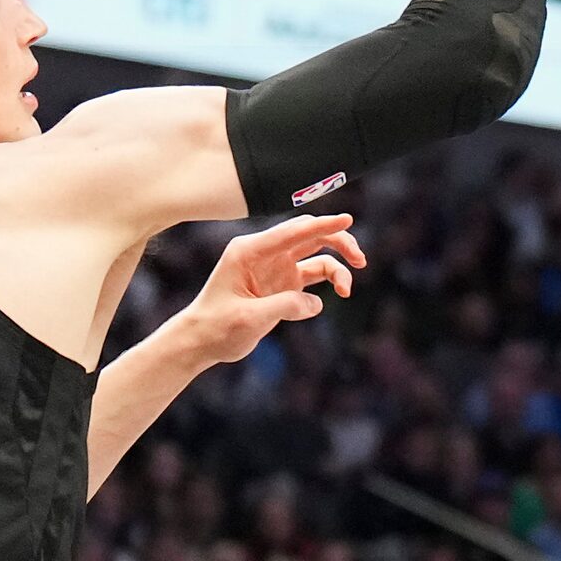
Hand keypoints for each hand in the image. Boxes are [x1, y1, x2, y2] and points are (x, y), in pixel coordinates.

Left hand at [170, 213, 363, 366]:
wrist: (201, 341)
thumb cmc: (216, 326)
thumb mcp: (249, 318)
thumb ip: (285, 306)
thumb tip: (317, 303)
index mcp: (249, 250)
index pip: (292, 232)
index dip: (322, 225)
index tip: (347, 219)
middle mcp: (265, 253)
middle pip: (310, 235)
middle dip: (338, 242)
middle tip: (359, 259)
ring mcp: (276, 266)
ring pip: (317, 253)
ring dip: (338, 265)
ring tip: (348, 289)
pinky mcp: (283, 283)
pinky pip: (315, 273)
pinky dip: (330, 280)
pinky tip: (334, 297)